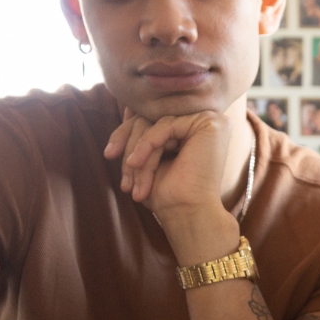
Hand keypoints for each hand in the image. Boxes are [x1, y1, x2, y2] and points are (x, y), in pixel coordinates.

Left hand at [103, 106, 243, 264]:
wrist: (187, 214)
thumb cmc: (169, 194)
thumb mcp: (147, 158)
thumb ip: (142, 132)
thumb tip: (126, 106)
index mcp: (194, 127)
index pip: (152, 118)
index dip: (126, 134)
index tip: (109, 154)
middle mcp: (204, 120)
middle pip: (152, 118)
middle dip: (129, 145)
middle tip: (122, 177)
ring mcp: (210, 119)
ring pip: (156, 122)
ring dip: (137, 152)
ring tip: (131, 182)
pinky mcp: (210, 122)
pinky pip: (165, 124)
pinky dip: (147, 145)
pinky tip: (138, 164)